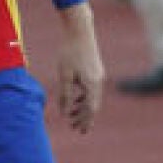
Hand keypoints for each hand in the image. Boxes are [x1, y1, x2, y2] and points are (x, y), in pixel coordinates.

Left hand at [53, 4, 102, 133]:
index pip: (90, 108)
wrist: (80, 31)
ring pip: (92, 98)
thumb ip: (65, 94)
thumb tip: (64, 112)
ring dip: (83, 109)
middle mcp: (98, 82)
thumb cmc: (69, 52)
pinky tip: (75, 102)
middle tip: (78, 130)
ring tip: (73, 118)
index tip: (78, 130)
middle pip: (93, 105)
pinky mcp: (95, 71)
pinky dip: (84, 98)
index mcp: (92, 84)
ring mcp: (98, 76)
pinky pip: (91, 90)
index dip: (84, 120)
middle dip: (85, 118)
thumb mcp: (64, 75)